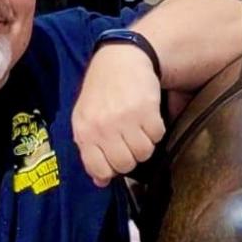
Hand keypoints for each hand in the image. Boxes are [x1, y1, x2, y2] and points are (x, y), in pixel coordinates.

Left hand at [72, 43, 164, 185]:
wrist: (121, 59)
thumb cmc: (102, 92)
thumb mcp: (86, 119)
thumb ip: (91, 151)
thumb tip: (100, 182)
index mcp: (84, 132)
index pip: (100, 170)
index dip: (111, 169)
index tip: (115, 157)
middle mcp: (102, 127)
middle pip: (125, 164)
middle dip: (130, 156)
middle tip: (129, 139)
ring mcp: (124, 119)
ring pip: (144, 153)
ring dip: (145, 143)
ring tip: (138, 126)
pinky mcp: (145, 110)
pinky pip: (157, 136)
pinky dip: (156, 129)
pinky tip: (147, 116)